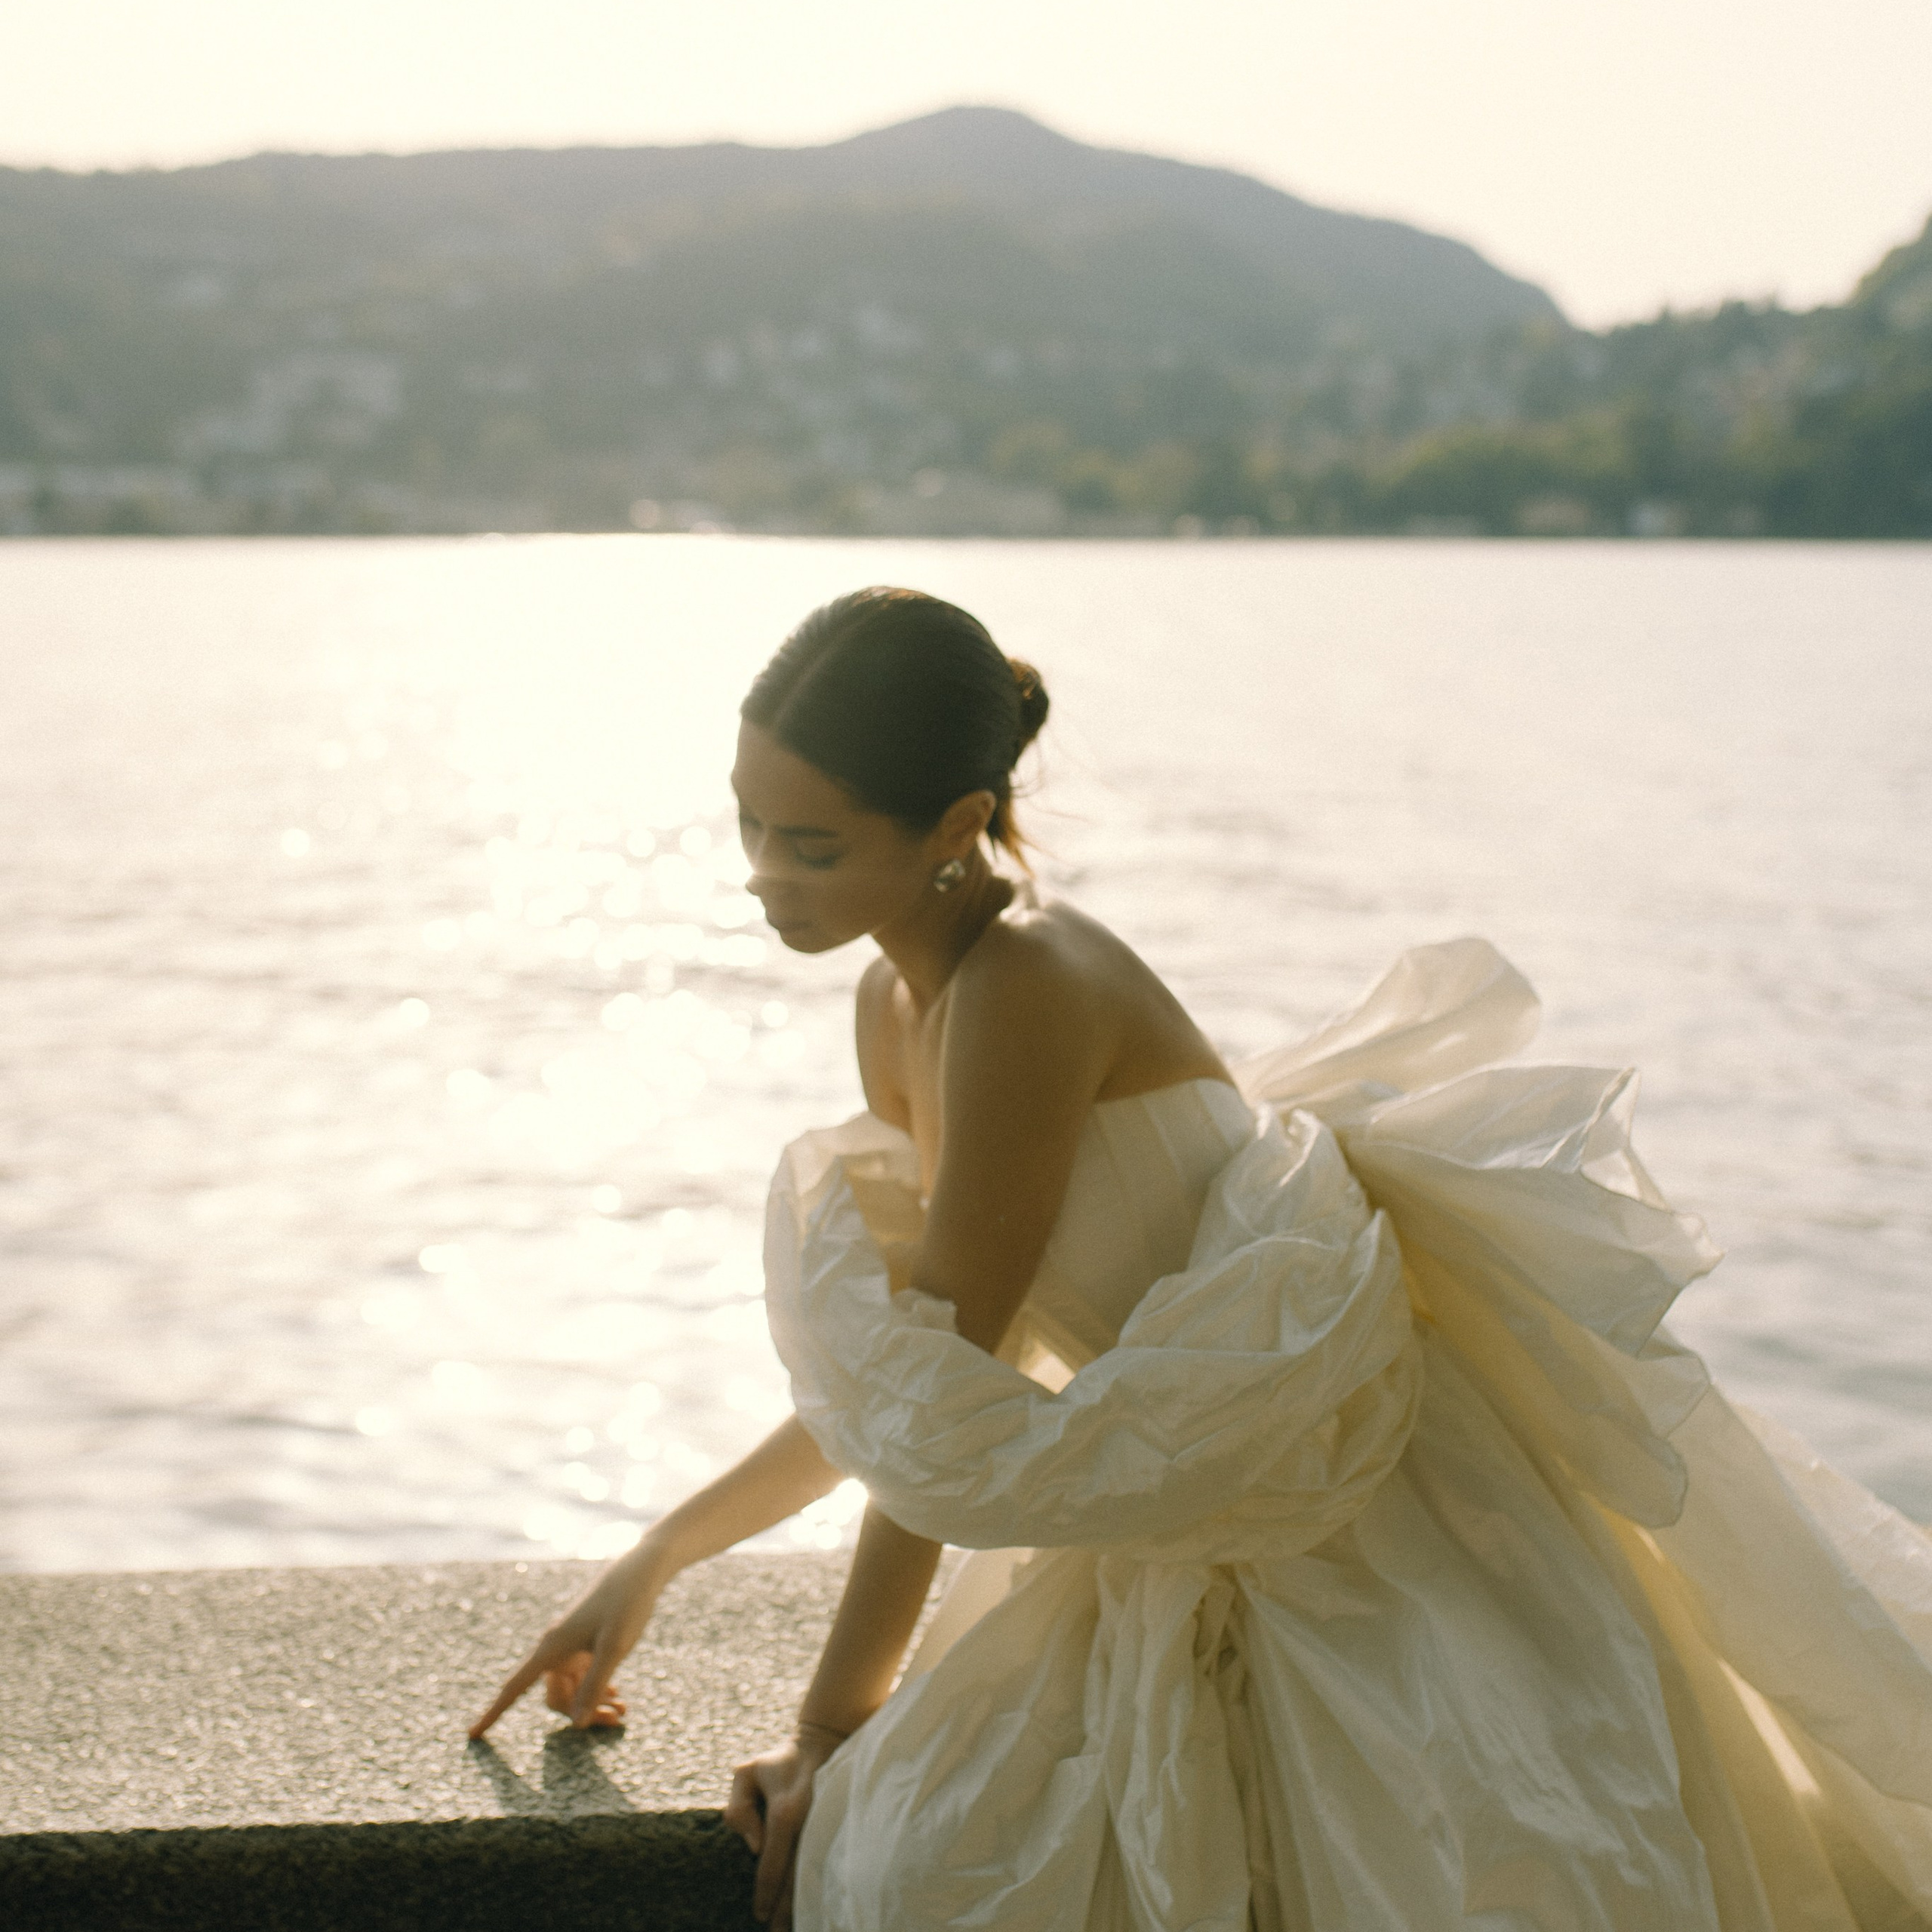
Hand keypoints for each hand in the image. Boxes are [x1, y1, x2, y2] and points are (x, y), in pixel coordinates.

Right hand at [467, 1535, 673, 1737]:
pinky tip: (618, 1699)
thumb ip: (595, 1686)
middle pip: (556, 1699)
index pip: (514, 1687)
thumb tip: (576, 1726)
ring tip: (623, 1711)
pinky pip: (583, 1679)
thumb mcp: (614, 1647)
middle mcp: (556, 1649)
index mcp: (552, 1648)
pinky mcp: (586, 1645)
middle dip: (580, 1714)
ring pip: (573, 1691)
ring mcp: (571, 1647)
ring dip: (594, 1705)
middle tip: (617, 1720)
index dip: (493, 1712)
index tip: (471, 1736)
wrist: (640, 1572)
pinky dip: (598, 1691)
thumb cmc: (626, 1605)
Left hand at [722, 1727, 844, 1928]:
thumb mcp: (746, 1774)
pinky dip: (823, 1883)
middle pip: (796, 1880)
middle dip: (786, 1912)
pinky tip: (819, 1901)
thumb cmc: (779, 1762)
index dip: (764, 1896)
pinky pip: (830, 1860)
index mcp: (784, 1812)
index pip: (771, 1867)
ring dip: (807, 1903)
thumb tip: (754, 1847)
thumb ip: (739, 1810)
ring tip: (795, 1926)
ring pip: (817, 1874)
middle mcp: (810, 1822)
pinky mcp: (842, 1824)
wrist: (827, 1738)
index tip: (759, 1915)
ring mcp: (830, 1824)